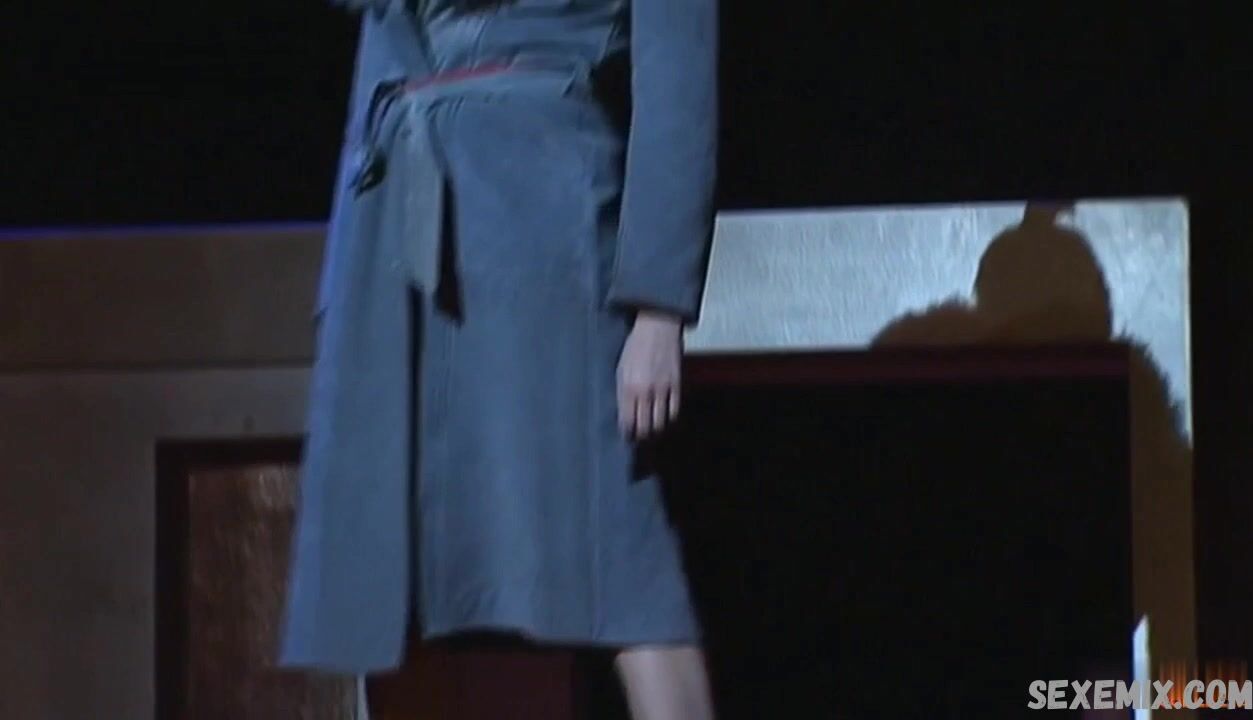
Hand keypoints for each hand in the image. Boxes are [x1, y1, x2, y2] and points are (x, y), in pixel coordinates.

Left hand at [617, 309, 683, 439]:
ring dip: (655, 430)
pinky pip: (674, 411)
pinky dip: (669, 419)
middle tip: (638, 437)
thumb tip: (623, 413)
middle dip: (640, 436)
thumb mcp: (621, 368)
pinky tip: (664, 419)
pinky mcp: (676, 385)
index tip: (625, 436)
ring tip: (651, 430)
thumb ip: (622, 391)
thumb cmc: (635, 346)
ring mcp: (662, 389)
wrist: (657, 326)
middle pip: (644, 427)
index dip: (626, 433)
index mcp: (628, 387)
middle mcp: (645, 391)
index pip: (627, 422)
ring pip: (660, 423)